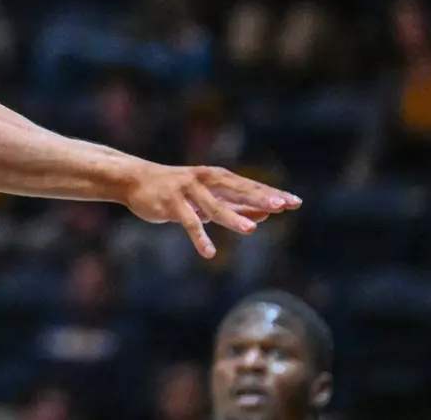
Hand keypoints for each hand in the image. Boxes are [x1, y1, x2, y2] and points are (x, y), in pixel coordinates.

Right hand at [123, 161, 301, 258]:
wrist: (135, 180)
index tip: (295, 202)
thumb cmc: (176, 190)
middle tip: (282, 206)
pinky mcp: (171, 203)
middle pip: (237, 190)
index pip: (250, 186)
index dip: (271, 194)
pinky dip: (199, 237)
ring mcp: (188, 190)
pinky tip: (209, 253)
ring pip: (214, 206)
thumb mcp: (208, 198)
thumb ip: (235, 206)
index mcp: (217, 178)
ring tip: (250, 230)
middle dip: (259, 198)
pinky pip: (188, 221)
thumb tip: (267, 214)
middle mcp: (205, 180)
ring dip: (232, 217)